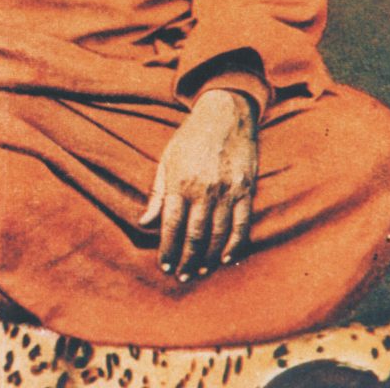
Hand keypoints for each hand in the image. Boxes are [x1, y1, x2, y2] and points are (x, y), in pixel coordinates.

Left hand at [139, 89, 256, 280]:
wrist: (225, 113)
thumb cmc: (191, 137)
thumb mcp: (167, 159)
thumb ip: (157, 192)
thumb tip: (143, 222)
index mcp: (180, 182)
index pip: (171, 226)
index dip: (167, 250)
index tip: (164, 266)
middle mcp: (203, 190)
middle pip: (194, 236)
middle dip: (186, 259)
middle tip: (181, 276)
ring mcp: (227, 191)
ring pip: (218, 235)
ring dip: (208, 258)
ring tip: (199, 270)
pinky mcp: (246, 190)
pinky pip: (242, 225)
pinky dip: (235, 245)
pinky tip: (227, 258)